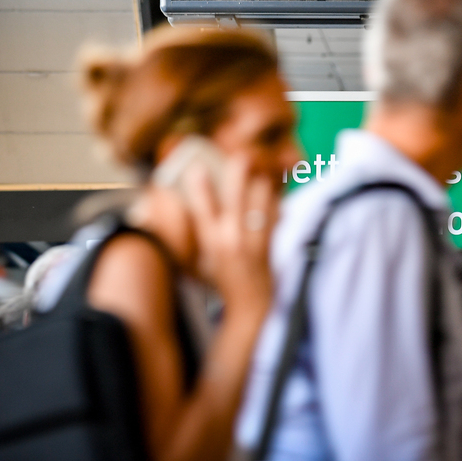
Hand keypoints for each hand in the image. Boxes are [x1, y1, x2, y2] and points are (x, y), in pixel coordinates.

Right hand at [185, 153, 275, 312]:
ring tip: (260, 170)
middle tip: (241, 155)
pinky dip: (274, 202)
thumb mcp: (199, 261)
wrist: (248, 306)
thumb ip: (196, 235)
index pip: (202, 208)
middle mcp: (232, 239)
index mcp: (210, 242)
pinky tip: (275, 193)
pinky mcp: (269, 243)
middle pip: (236, 196)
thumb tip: (187, 210)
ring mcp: (253, 241)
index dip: (198, 186)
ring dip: (261, 183)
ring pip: (260, 200)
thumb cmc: (219, 282)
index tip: (196, 167)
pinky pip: (274, 214)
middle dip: (238, 173)